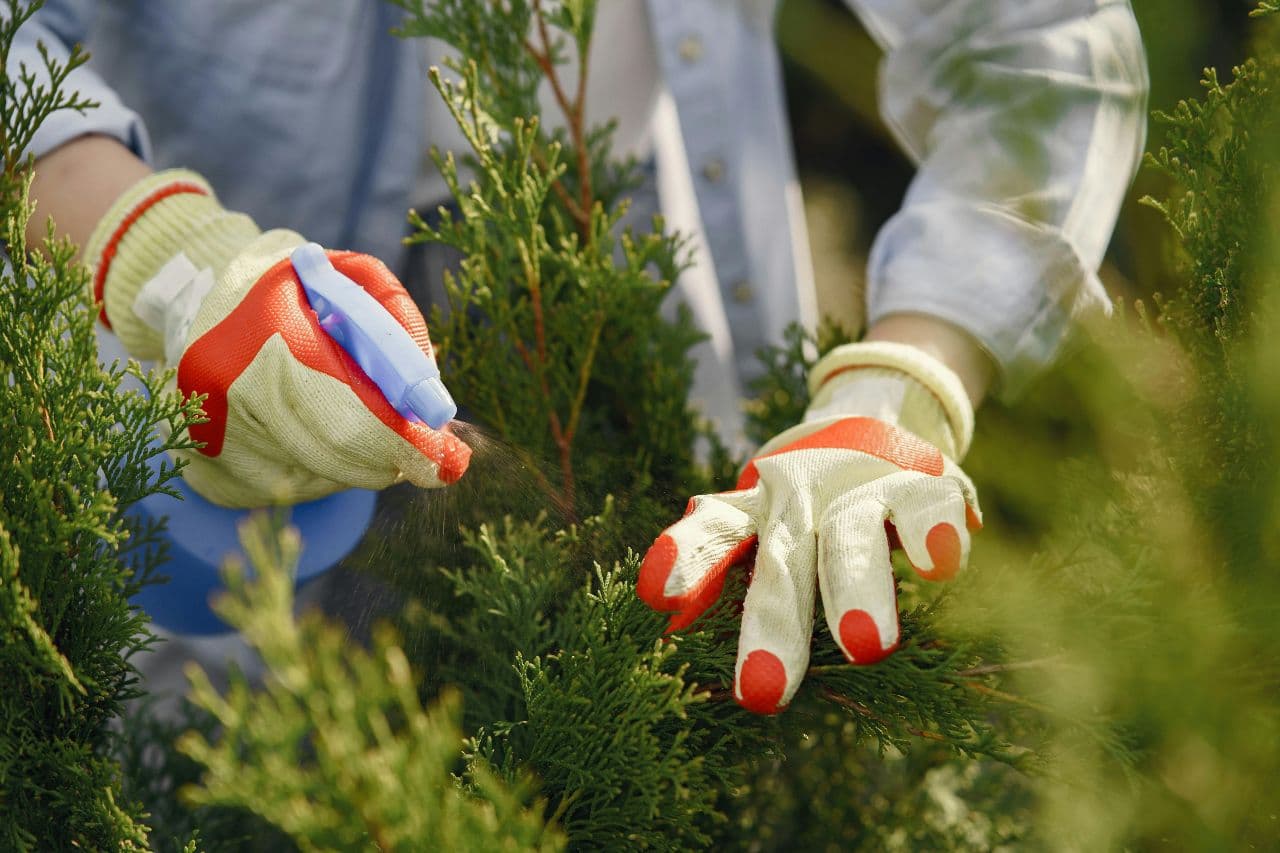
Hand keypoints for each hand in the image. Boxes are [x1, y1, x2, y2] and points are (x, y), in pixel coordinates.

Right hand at [85, 170, 469, 506]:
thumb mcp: (347, 277)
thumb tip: (432, 398)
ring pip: (320, 475)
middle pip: (336, 452)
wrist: (196, 300)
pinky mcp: (210, 469)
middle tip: (428, 457)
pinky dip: (323, 470)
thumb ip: (396, 322)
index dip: (401, 440)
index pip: (348, 412)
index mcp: (266, 334)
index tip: (446, 460)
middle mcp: (230, 389)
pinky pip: (292, 486)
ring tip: (358, 421)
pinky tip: (317, 434)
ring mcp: (213, 435)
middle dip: (391, 457)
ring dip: (359, 462)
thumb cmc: (293, 288)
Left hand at [638, 342, 980, 713]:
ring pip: (851, 536)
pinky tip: (937, 565)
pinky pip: (925, 507)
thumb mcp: (759, 535)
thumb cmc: (804, 511)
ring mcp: (860, 489)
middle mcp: (799, 497)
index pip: (714, 534)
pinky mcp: (922, 485)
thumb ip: (719, 575)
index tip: (658, 595)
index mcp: (753, 512)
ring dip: (856, 588)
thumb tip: (665, 634)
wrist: (875, 429)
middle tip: (761, 694)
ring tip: (866, 648)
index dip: (688, 558)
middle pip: (782, 560)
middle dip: (773, 626)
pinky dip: (931, 532)